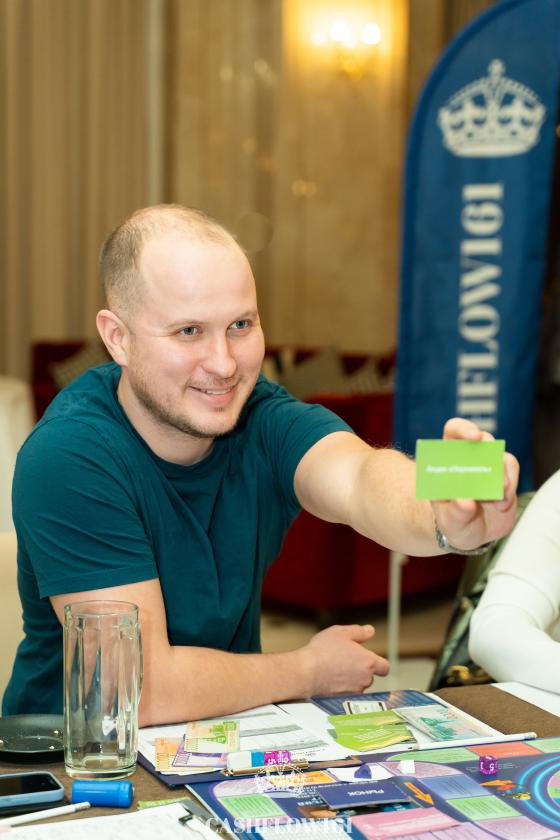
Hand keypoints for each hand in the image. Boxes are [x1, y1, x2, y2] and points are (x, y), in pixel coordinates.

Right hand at [300, 624, 389, 695]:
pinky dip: (341, 687)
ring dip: (351, 678)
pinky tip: (330, 678)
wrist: (307, 672)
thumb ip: (359, 632)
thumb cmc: (323, 651)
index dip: (379, 663)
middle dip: (360, 669)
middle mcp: (365, 679)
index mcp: (368, 662)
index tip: (372, 660)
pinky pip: (347, 693)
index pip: (384, 667)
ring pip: (358, 685)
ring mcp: (354, 691)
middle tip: (345, 659)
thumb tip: (370, 631)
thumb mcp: (342, 632)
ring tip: (335, 668)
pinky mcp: (343, 700)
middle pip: (369, 675)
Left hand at [432, 418, 518, 549]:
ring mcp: (490, 466)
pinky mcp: (506, 477)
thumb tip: (465, 501)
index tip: (474, 437)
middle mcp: (470, 457)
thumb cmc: (453, 521)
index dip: (464, 428)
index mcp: (448, 458)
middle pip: (483, 439)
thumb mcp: (450, 521)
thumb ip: (455, 512)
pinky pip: (512, 473)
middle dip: (488, 450)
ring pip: (501, 458)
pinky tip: (501, 505)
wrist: (473, 532)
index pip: (454, 430)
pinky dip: (509, 489)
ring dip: (501, 477)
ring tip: (496, 499)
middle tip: (492, 469)